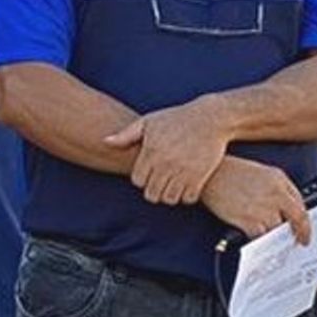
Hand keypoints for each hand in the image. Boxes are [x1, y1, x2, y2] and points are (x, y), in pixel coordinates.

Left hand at [107, 99, 232, 205]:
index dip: (142, 179)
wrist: (211, 117)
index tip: (149, 173)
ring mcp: (184, 170)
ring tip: (173, 187)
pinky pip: (189, 198)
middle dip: (154, 191)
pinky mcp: (200, 175)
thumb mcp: (149, 122)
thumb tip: (104, 142)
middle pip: (152, 194)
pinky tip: (187, 187)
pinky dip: (187, 196)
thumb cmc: (177, 119)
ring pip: (169, 199)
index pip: (138, 180)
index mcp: (151, 151)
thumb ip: (126, 135)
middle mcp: (166, 163)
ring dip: (170, 196)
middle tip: (160, 184)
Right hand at [201, 157, 308, 242]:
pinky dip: (259, 242)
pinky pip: (261, 238)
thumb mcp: (259, 172)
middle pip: (297, 219)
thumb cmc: (228, 172)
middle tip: (298, 241)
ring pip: (278, 231)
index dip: (304, 220)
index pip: (300, 203)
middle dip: (299, 233)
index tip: (303, 230)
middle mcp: (275, 193)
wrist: (208, 174)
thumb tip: (282, 208)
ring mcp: (263, 208)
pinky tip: (256, 240)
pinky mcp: (248, 220)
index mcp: (279, 180)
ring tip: (271, 241)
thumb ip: (275, 187)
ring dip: (276, 238)